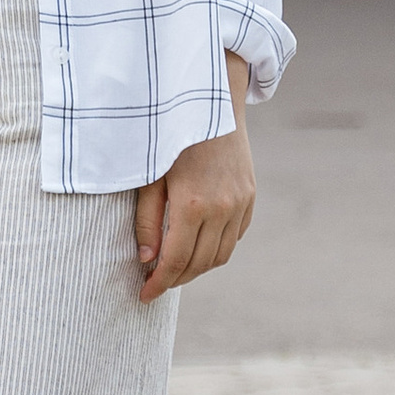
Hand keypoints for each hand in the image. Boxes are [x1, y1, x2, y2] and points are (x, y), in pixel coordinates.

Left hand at [134, 58, 253, 300]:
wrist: (212, 98)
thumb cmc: (170, 133)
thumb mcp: (149, 175)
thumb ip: (147, 220)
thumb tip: (146, 259)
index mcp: (193, 204)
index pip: (175, 260)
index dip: (159, 283)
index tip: (144, 295)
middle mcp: (222, 208)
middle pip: (199, 264)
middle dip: (176, 279)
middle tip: (155, 284)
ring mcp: (240, 203)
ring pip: (220, 255)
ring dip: (198, 268)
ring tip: (175, 268)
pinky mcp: (250, 196)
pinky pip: (235, 236)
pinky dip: (217, 249)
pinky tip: (199, 245)